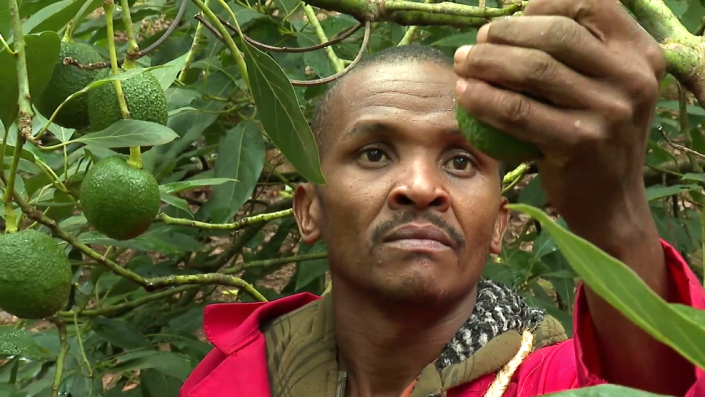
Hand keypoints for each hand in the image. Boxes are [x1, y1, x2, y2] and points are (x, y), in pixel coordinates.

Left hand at [453, 0, 665, 246]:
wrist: (611, 201)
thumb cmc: (595, 136)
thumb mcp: (606, 89)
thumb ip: (579, 54)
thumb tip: (515, 20)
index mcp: (641, 55)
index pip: (591, 4)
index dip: (542, 4)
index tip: (509, 24)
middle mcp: (633, 79)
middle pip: (555, 33)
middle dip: (504, 32)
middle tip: (475, 44)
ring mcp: (610, 112)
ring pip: (533, 69)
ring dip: (486, 61)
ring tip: (462, 63)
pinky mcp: (581, 143)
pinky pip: (519, 112)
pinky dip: (484, 99)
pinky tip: (464, 93)